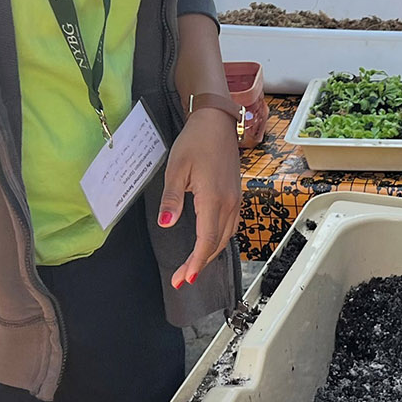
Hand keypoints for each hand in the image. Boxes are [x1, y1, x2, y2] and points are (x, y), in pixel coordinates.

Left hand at [159, 108, 241, 288]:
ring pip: (225, 237)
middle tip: (182, 279)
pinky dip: (218, 240)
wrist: (217, 122)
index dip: (195, 263)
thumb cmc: (196, 141)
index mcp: (213, 199)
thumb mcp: (176, 169)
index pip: (206, 241)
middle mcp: (229, 203)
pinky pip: (230, 226)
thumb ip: (171, 199)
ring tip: (193, 266)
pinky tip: (208, 244)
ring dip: (210, 254)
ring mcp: (235, 200)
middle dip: (200, 264)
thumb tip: (166, 224)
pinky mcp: (235, 196)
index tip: (183, 279)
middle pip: (217, 244)